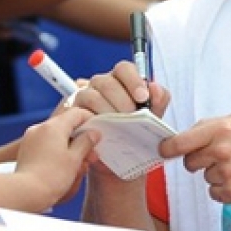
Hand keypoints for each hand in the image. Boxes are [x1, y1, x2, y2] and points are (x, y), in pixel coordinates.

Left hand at [15, 108, 99, 205]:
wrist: (25, 192)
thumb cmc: (51, 177)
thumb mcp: (75, 159)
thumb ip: (86, 142)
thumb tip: (94, 133)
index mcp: (54, 126)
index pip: (76, 113)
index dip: (90, 121)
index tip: (97, 133)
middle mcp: (40, 128)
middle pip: (66, 125)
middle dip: (80, 139)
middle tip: (90, 156)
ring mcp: (31, 138)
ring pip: (56, 136)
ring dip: (69, 147)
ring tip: (77, 165)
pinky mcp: (26, 150)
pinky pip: (45, 144)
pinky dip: (56, 151)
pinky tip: (61, 167)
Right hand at [70, 61, 171, 179]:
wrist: (116, 162)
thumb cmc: (134, 134)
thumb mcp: (152, 120)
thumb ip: (159, 102)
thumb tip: (155, 88)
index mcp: (121, 81)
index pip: (124, 68)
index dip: (134, 80)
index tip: (142, 98)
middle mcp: (101, 85)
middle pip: (106, 81)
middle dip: (121, 100)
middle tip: (130, 117)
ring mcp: (84, 97)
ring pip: (91, 95)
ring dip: (106, 111)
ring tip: (117, 127)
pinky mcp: (72, 113)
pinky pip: (77, 113)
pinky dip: (90, 121)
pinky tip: (100, 132)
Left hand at [160, 114, 230, 207]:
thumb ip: (211, 127)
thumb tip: (185, 137)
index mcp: (220, 130)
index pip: (179, 142)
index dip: (168, 148)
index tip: (165, 151)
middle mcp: (221, 152)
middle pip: (190, 163)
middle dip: (199, 161)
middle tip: (218, 158)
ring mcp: (228, 175)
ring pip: (206, 179)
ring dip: (217, 175)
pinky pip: (216, 194)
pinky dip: (226, 190)